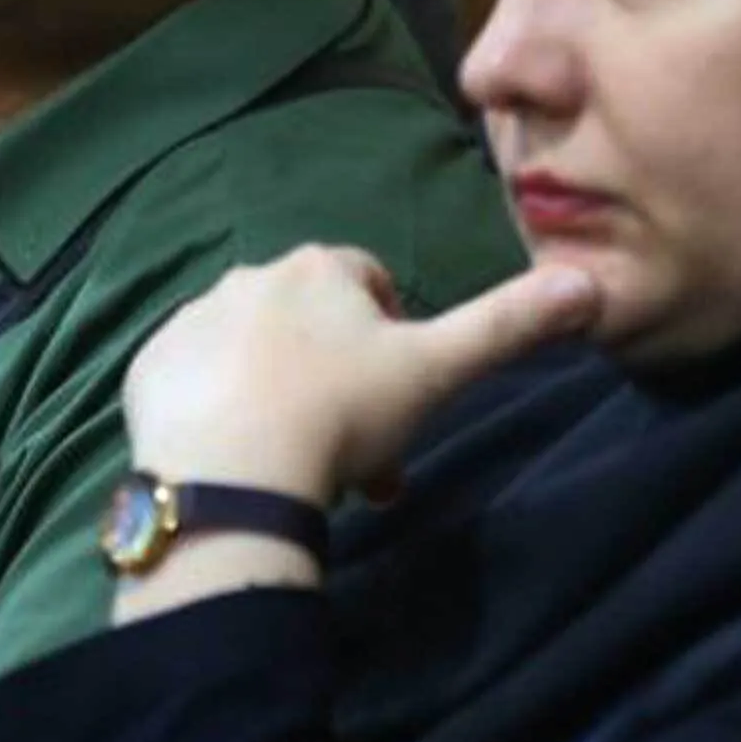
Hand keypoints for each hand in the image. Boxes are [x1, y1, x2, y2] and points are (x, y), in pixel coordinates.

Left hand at [118, 246, 605, 510]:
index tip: (398, 399)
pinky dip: (218, 410)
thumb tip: (591, 283)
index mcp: (322, 269)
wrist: (233, 473)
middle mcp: (251, 276)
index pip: (370, 284)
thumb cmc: (343, 415)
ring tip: (298, 462)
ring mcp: (192, 320)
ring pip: (253, 353)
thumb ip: (510, 325)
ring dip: (279, 393)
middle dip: (339, 380)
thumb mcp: (438, 371)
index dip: (393, 341)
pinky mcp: (149, 367)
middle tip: (357, 454)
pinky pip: (194, 380)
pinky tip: (240, 458)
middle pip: (311, 324)